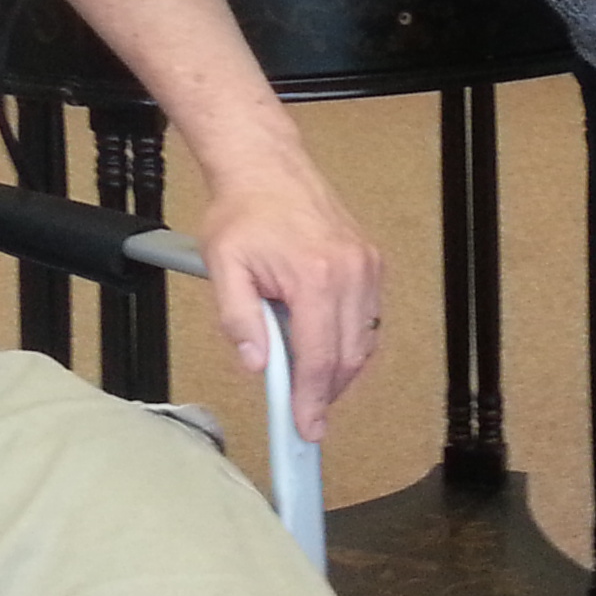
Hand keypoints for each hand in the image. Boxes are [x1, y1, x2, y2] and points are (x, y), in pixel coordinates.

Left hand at [195, 148, 383, 441]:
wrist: (267, 167)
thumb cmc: (244, 210)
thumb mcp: (224, 266)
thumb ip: (239, 320)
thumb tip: (257, 364)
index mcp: (313, 276)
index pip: (319, 358)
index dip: (313, 401)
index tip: (307, 428)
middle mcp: (349, 272)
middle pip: (348, 357)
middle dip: (326, 393)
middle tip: (306, 415)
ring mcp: (365, 265)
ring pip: (365, 341)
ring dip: (339, 369)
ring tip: (308, 380)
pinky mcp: (370, 261)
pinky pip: (369, 317)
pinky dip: (350, 340)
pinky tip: (323, 344)